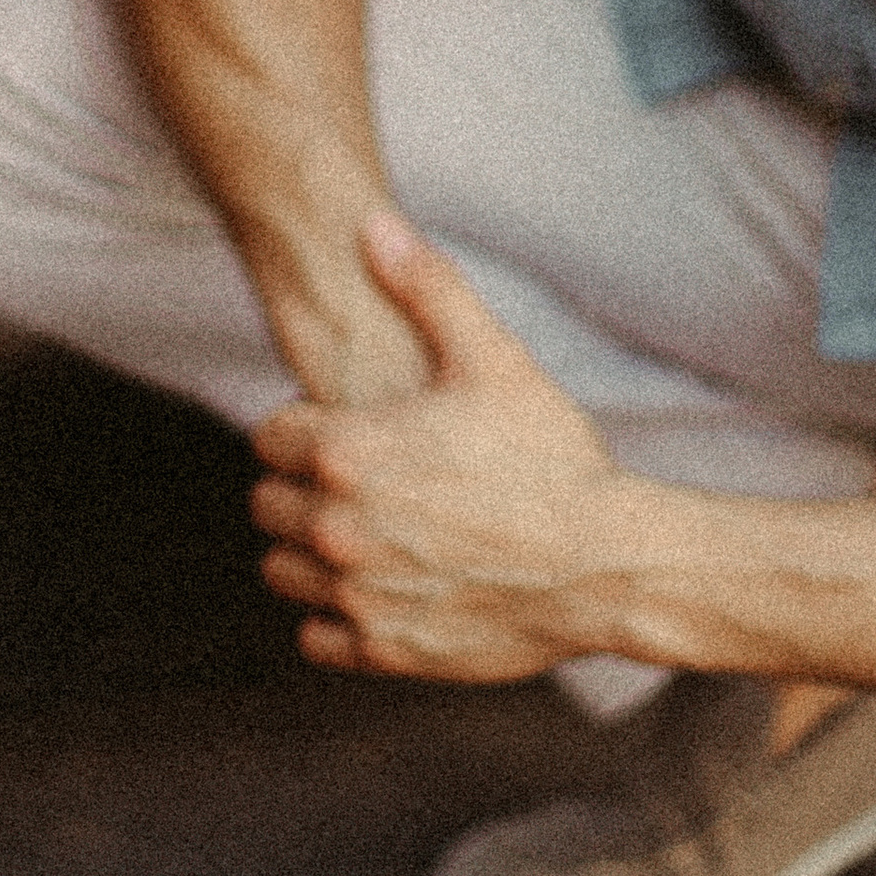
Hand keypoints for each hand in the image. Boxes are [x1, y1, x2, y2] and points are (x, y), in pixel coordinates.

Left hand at [249, 210, 638, 679]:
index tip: (352, 433)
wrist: (608, 565)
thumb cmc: (552, 457)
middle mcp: (335, 527)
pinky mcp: (382, 650)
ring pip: (282, 569)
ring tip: (370, 533)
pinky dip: (337, 616)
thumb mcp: (493, 358)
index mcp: (347, 452)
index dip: (305, 430)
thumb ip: (426, 287)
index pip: (268, 438)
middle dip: (305, 488)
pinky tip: (382, 586)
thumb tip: (373, 224)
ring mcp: (356, 596)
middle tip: (366, 484)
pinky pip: (316, 635)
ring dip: (311, 551)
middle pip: (267, 503)